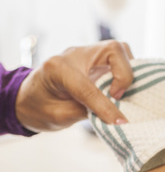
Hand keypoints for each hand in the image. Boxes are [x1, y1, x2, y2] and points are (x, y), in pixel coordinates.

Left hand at [15, 40, 133, 131]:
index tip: (120, 122)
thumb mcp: (59, 116)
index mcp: (56, 68)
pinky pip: (119, 57)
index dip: (106, 106)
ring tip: (121, 91)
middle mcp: (74, 54)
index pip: (88, 86)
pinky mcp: (96, 58)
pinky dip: (126, 70)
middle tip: (118, 96)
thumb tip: (117, 116)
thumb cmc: (40, 108)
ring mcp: (86, 54)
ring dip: (127, 70)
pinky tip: (121, 87)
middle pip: (112, 50)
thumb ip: (87, 113)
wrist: (29, 98)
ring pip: (119, 49)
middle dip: (124, 74)